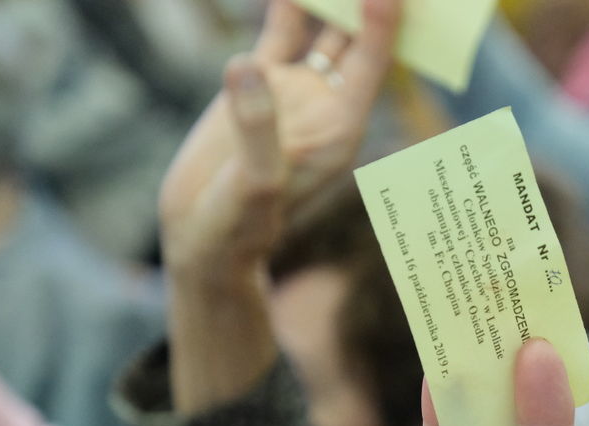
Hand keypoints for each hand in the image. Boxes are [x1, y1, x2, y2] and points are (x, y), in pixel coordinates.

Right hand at [159, 0, 401, 283]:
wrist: (206, 239)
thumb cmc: (239, 225)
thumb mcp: (253, 183)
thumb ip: (255, 127)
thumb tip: (244, 64)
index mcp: (340, 127)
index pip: (370, 64)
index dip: (383, 21)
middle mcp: (327, 103)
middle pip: (358, 37)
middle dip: (368, 1)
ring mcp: (298, 90)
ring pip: (324, 26)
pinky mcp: (264, 83)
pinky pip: (283, 29)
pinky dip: (290, 2)